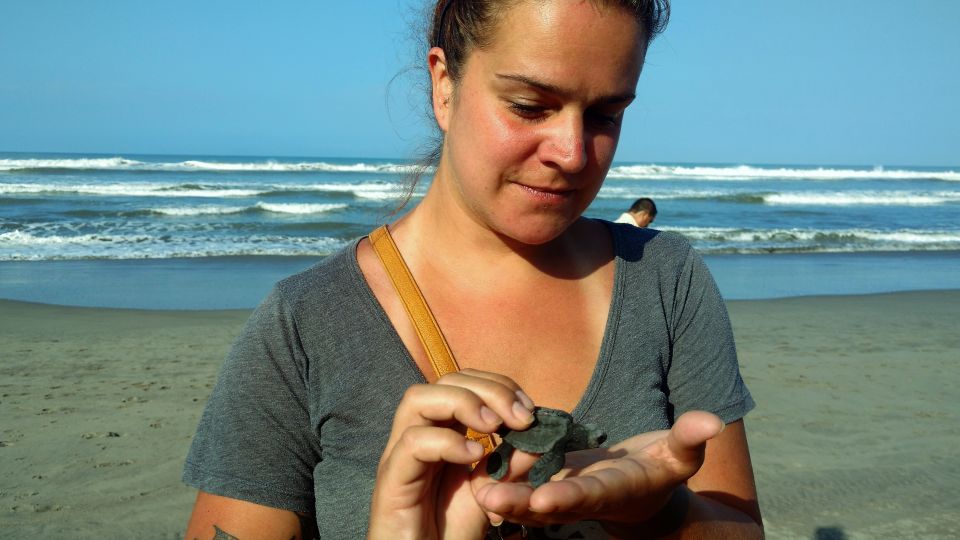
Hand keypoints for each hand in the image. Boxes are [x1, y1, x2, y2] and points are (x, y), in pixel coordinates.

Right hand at [367, 369, 535, 539]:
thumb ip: (509, 467)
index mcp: (440, 434)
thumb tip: (539, 440)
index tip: (529, 410)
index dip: (498, 386)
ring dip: (464, 402)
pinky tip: (474, 456)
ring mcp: (399, 457)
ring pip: (418, 399)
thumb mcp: (489, 495)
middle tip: (521, 418)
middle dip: (488, 389)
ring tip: (495, 426)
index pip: (463, 383)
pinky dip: (447, 442)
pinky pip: (413, 443)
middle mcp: (417, 437)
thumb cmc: (449, 534)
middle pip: (444, 381)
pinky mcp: (391, 482)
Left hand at [471, 411, 723, 529]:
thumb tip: (711, 420)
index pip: (591, 495)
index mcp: (615, 491)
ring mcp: (564, 495)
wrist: (642, 488)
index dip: (569, 496)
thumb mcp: (679, 455)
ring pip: (528, 502)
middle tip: (491, 501)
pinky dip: (500, 485)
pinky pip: (521, 489)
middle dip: (521, 505)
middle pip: (550, 505)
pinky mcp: (548, 485)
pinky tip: (473, 475)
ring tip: (473, 491)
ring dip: (502, 499)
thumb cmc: (662, 468)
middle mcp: (585, 498)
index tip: (543, 496)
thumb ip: (690, 439)